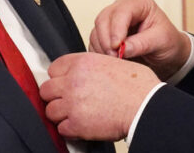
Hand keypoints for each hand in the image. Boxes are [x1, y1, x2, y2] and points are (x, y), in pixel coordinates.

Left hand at [39, 53, 159, 140]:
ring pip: (50, 110)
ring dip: (62, 115)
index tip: (65, 84)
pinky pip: (61, 129)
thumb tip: (87, 74)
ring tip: (76, 115)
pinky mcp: (76, 124)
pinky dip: (70, 130)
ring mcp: (73, 103)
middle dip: (56, 97)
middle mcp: (74, 81)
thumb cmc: (139, 87)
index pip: (54, 68)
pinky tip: (82, 126)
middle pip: (46, 90)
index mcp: (83, 63)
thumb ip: (94, 67)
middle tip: (68, 102)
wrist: (146, 106)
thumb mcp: (114, 63)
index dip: (60, 78)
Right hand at [89, 0, 190, 79]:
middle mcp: (123, 8)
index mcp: (139, 2)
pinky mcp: (106, 34)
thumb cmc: (168, 42)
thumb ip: (142, 44)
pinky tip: (110, 61)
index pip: (121, 11)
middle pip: (103, 19)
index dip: (116, 29)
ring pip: (96, 31)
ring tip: (116, 61)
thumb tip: (123, 49)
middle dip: (106, 40)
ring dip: (102, 48)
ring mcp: (112, 20)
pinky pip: (94, 42)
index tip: (117, 47)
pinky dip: (99, 53)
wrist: (167, 53)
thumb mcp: (161, 41)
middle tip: (115, 57)